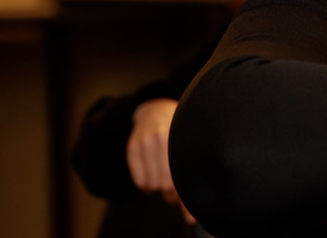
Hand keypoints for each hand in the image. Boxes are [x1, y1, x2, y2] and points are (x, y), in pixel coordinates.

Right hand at [127, 98, 195, 223]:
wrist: (156, 109)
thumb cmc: (180, 133)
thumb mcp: (189, 145)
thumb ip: (191, 174)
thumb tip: (193, 215)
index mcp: (183, 137)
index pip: (183, 175)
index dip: (185, 198)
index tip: (190, 216)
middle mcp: (163, 137)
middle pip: (167, 183)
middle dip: (171, 192)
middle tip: (173, 190)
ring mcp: (146, 141)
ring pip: (152, 184)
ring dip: (158, 187)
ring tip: (163, 177)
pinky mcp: (132, 148)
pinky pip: (139, 181)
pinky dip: (146, 184)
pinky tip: (152, 175)